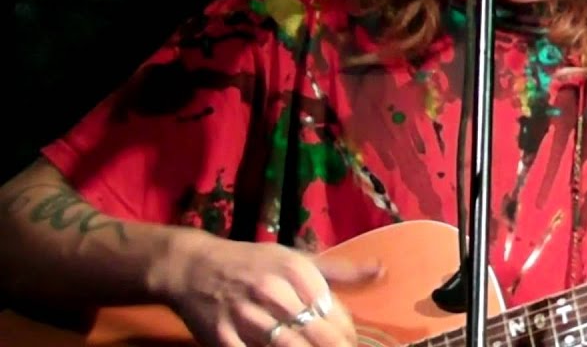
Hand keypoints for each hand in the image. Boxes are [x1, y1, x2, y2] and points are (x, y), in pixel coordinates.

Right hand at [157, 229, 382, 345]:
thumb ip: (338, 271)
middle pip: (315, 331)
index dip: (346, 333)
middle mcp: (272, 290)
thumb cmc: (253, 264)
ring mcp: (246, 315)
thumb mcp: (295, 259)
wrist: (194, 267)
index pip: (331, 310)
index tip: (352, 343)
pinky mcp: (223, 338)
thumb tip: (381, 270)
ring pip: (288, 346)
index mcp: (294, 270)